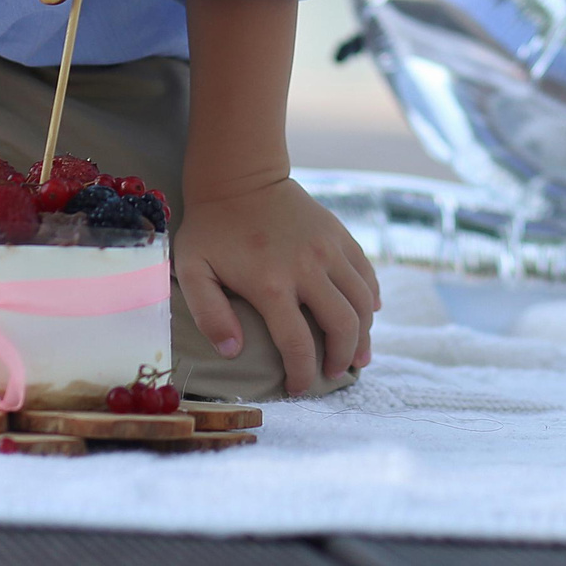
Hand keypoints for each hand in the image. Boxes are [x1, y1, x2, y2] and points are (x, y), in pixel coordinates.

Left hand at [174, 176, 378, 394]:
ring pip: (362, 303)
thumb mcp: (194, 270)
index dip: (301, 374)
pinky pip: (366, 274)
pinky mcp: (340, 236)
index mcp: (272, 284)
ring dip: (364, 334)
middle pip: (343, 326)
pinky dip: (371, 299)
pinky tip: (367, 315)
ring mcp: (329, 250)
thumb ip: (209, 314)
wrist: (241, 176)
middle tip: (334, 373)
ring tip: (357, 355)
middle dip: (341, 359)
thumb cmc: (212, 228)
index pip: (298, 344)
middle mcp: (308, 268)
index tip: (297, 388)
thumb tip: (233, 352)